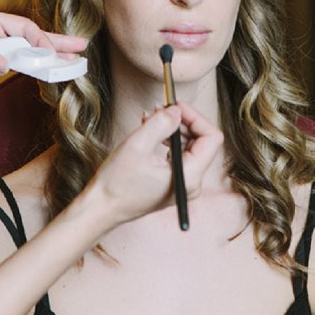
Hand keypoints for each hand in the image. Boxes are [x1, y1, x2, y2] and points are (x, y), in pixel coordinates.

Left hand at [0, 11, 87, 94]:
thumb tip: (4, 64)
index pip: (21, 27)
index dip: (39, 39)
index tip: (52, 54)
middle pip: (31, 36)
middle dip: (56, 42)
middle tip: (81, 46)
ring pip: (28, 51)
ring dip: (50, 56)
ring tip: (74, 60)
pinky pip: (19, 64)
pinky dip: (35, 68)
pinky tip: (50, 71)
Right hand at [91, 101, 221, 224]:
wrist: (102, 208)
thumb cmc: (117, 183)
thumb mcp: (137, 145)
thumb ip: (161, 124)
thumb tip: (177, 110)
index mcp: (190, 176)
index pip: (211, 138)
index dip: (196, 117)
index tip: (176, 106)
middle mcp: (192, 183)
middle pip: (202, 141)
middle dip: (182, 121)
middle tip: (160, 109)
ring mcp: (184, 184)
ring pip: (189, 146)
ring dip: (172, 129)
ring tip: (150, 119)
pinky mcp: (174, 183)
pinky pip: (179, 155)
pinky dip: (167, 140)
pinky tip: (149, 132)